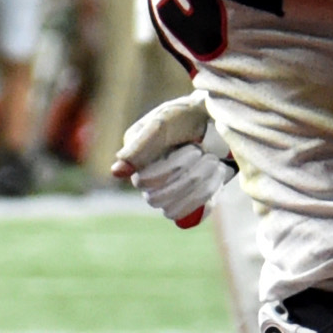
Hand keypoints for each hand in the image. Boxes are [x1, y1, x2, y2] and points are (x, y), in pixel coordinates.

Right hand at [113, 91, 227, 229]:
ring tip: (214, 164)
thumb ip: (140, 145)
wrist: (213, 120)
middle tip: (207, 156)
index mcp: (135, 159)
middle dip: (189, 178)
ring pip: (171, 210)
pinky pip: (187, 216)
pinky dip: (205, 199)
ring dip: (199, 188)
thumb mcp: (162, 123)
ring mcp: (165, 190)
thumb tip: (117, 172)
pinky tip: (216, 179)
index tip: (194, 150)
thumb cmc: (185, 116)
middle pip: (157, 199)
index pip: (144, 182)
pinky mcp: (184, 199)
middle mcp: (145, 179)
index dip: (171, 170)